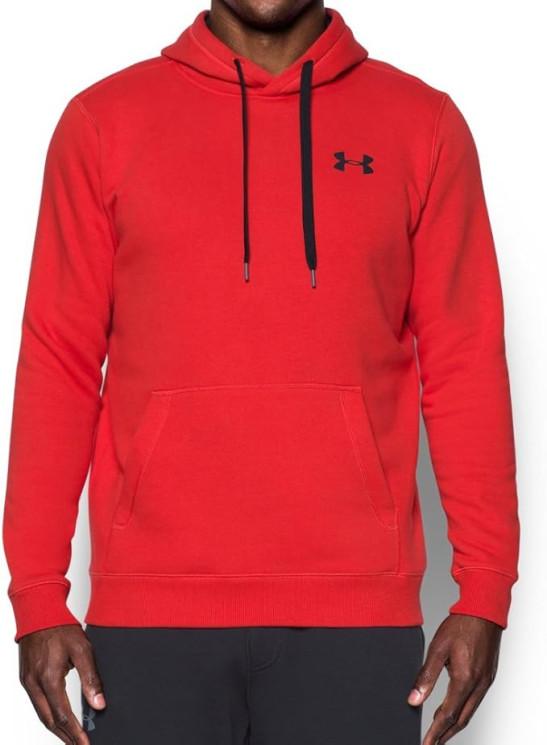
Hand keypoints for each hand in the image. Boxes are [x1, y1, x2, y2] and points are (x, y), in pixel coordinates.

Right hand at [19, 625, 105, 743]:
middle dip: (65, 737)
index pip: (62, 715)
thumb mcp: (83, 649)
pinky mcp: (27, 679)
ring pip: (42, 714)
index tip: (85, 744)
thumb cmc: (61, 628)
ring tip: (71, 739)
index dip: (74, 733)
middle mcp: (35, 684)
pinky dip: (49, 716)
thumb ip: (91, 678)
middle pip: (49, 720)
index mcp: (49, 678)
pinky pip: (38, 704)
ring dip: (56, 729)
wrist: (39, 613)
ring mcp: (28, 682)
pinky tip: (58, 720)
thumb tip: (99, 704)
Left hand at [408, 614, 501, 743]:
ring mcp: (485, 682)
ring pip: (469, 713)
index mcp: (465, 679)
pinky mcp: (488, 677)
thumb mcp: (438, 648)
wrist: (483, 612)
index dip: (435, 732)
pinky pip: (475, 702)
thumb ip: (426, 676)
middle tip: (431, 743)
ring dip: (454, 726)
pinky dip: (463, 713)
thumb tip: (414, 699)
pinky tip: (455, 712)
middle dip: (445, 735)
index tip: (426, 743)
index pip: (448, 715)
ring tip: (440, 734)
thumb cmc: (461, 626)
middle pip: (461, 720)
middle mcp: (478, 685)